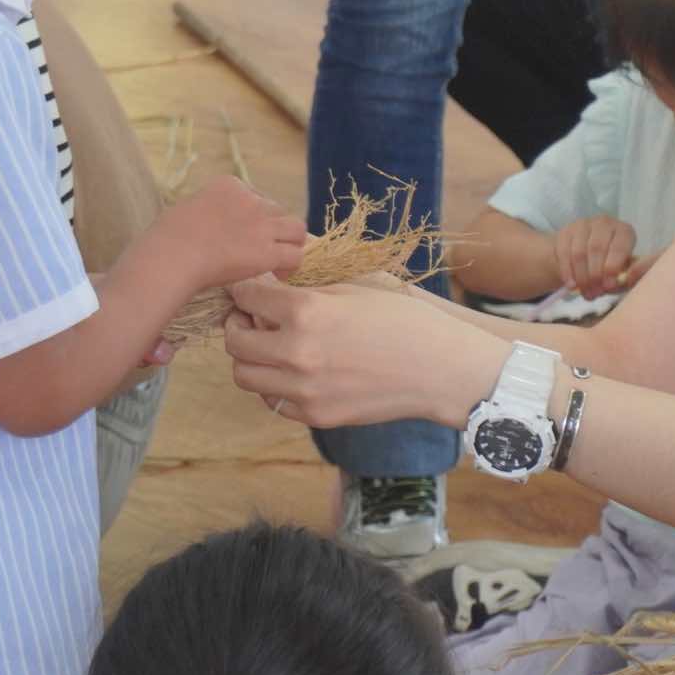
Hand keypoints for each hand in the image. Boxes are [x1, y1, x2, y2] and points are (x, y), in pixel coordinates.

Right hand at [141, 177, 306, 291]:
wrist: (172, 256)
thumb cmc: (167, 237)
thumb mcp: (188, 208)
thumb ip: (207, 210)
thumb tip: (209, 223)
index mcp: (229, 185)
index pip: (256, 196)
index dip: (254, 217)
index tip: (244, 233)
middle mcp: (251, 200)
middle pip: (277, 211)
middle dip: (273, 229)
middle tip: (264, 248)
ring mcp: (262, 225)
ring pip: (297, 229)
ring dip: (291, 243)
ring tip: (280, 261)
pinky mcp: (268, 251)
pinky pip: (295, 256)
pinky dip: (291, 266)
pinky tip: (279, 274)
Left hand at [224, 274, 506, 428]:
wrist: (440, 369)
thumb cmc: (403, 318)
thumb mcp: (357, 282)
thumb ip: (310, 273)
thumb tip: (275, 260)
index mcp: (306, 311)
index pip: (247, 294)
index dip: (245, 286)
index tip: (250, 285)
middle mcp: (297, 352)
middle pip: (235, 339)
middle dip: (238, 322)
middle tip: (252, 315)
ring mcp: (304, 389)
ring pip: (245, 375)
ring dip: (251, 356)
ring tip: (271, 343)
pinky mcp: (315, 415)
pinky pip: (272, 401)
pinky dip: (273, 384)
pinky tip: (294, 368)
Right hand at [553, 215, 646, 297]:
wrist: (584, 259)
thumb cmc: (610, 266)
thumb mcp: (624, 273)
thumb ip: (632, 276)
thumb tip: (633, 275)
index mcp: (624, 231)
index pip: (619, 245)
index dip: (613, 267)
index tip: (608, 285)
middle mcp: (604, 223)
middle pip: (597, 248)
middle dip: (595, 275)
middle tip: (595, 293)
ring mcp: (583, 225)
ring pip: (579, 252)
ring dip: (582, 277)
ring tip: (586, 293)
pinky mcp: (565, 232)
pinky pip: (564, 253)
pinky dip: (568, 272)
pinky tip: (572, 285)